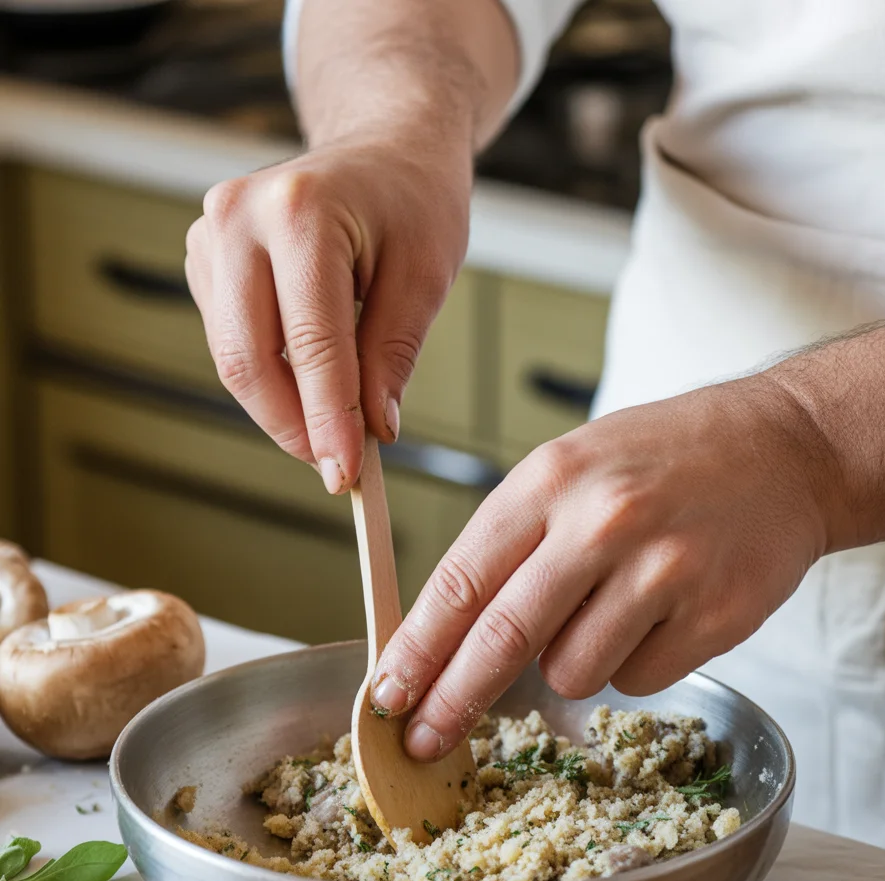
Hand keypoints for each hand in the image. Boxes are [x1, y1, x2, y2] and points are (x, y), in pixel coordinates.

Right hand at [185, 136, 471, 491]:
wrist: (384, 149)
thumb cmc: (412, 202)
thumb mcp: (425, 277)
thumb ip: (392, 356)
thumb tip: (370, 430)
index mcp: (301, 210)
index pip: (311, 342)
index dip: (328, 419)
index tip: (344, 473)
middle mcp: (239, 217)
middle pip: (249, 358)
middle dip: (294, 426)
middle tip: (336, 468)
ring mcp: (211, 235)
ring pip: (234, 359)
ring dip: (281, 409)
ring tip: (332, 429)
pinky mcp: (205, 258)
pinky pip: (230, 343)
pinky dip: (268, 380)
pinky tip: (307, 387)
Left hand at [371, 376, 836, 759]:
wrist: (785, 448)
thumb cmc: (663, 459)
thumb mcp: (570, 467)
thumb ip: (510, 541)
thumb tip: (446, 635)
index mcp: (551, 481)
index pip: (461, 582)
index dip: (416, 650)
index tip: (386, 694)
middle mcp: (603, 524)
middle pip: (502, 639)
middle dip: (453, 700)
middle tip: (422, 740)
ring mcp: (663, 572)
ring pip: (571, 672)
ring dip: (570, 663)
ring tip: (610, 607)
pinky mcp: (714, 617)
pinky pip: (637, 680)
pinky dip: (633, 663)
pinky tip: (659, 613)